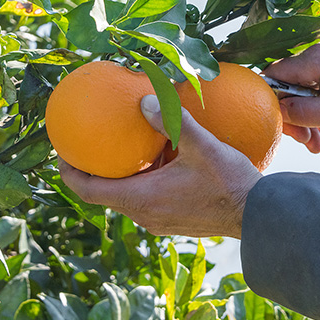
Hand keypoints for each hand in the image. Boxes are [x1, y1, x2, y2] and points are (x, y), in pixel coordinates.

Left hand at [58, 95, 261, 237]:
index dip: (69, 173)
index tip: (61, 154)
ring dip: (120, 175)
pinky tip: (156, 157)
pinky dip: (142, 179)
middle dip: (93, 171)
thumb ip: (172, 121)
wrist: (259, 217)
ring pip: (127, 196)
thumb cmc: (229, 183)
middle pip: (105, 194)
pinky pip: (147, 198)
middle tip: (86, 145)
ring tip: (117, 148)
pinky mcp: (175, 220)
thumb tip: (144, 98)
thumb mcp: (201, 146)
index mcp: (141, 199)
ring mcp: (160, 221)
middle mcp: (145, 215)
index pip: (89, 191)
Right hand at [266, 37, 319, 145]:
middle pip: (290, 88)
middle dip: (298, 120)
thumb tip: (274, 111)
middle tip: (313, 146)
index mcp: (315, 58)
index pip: (273, 78)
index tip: (290, 133)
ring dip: (313, 121)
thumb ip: (302, 112)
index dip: (274, 107)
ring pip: (308, 92)